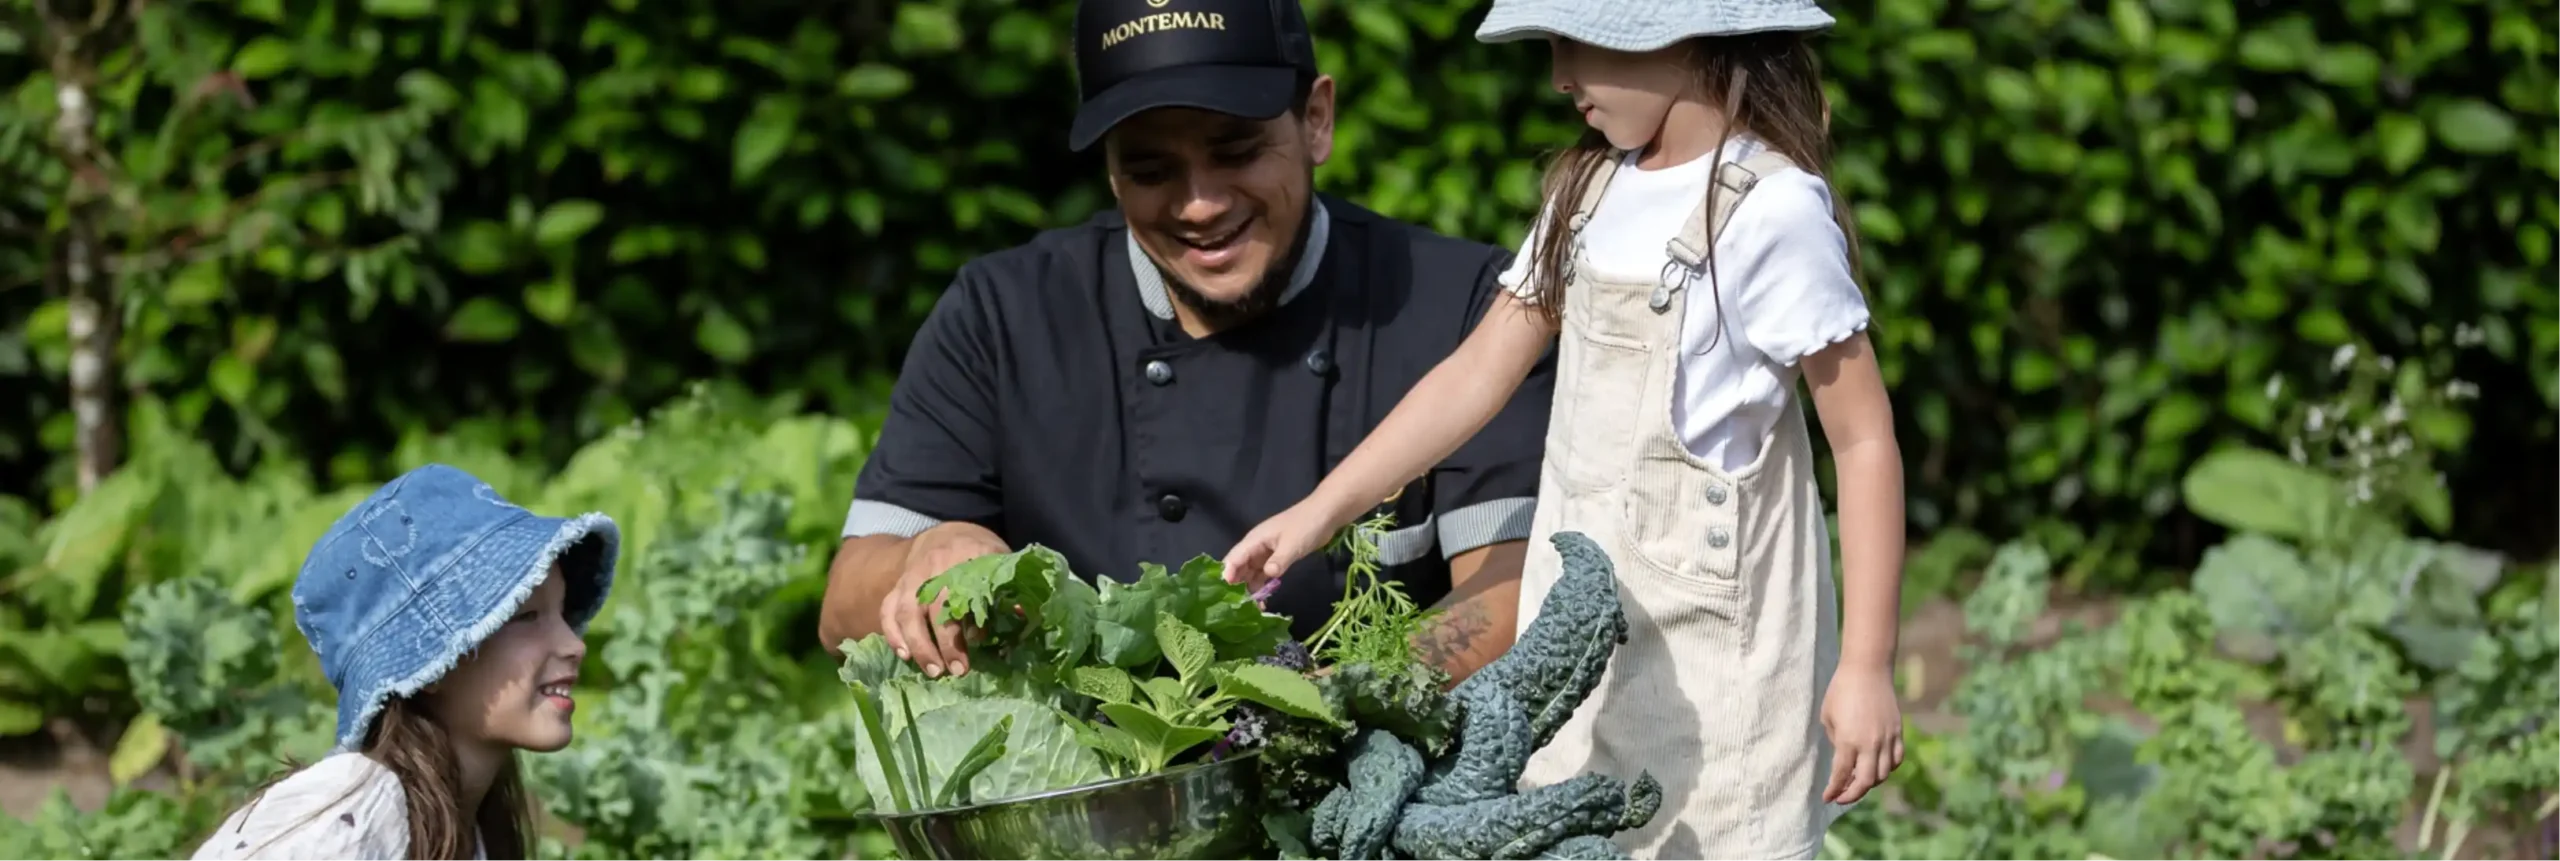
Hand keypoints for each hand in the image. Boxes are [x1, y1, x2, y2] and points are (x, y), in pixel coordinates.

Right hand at [881, 524, 1007, 677]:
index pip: (965, 590)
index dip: (971, 620)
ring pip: (905, 611)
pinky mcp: (897, 586)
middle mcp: (934, 566)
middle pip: (933, 606)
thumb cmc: (978, 553)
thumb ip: (1008, 586)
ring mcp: (911, 577)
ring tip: (933, 670)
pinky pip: (887, 610)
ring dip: (917, 643)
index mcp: (965, 556)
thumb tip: (1021, 614)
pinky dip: (893, 633)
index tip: (979, 643)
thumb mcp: (999, 560)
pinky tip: (904, 655)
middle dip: (945, 642)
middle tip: (957, 670)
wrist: (946, 534)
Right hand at [1220, 500, 1344, 599]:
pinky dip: (1262, 586)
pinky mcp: (1276, 558)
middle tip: (1237, 608)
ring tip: (1250, 609)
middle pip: (1239, 568)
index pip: (1234, 558)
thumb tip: (1267, 574)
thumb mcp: (1292, 544)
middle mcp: (1256, 547)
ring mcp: (1266, 553)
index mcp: (1254, 540)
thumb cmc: (1305, 526)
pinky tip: (1263, 601)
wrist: (1325, 515)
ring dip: (1249, 588)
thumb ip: (1279, 560)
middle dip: (1236, 586)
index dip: (1227, 574)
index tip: (1226, 594)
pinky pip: (1263, 574)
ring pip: (1250, 573)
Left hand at [1820, 665, 1904, 804]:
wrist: (1868, 670)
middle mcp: (1870, 743)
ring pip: (1883, 774)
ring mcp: (1887, 739)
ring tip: (1857, 782)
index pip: (1841, 775)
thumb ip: (1835, 741)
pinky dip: (1887, 769)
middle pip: (1866, 782)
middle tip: (1841, 797)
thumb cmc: (1841, 690)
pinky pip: (1896, 760)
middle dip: (1852, 795)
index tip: (1826, 798)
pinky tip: (1877, 768)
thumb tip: (1843, 757)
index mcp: (1848, 740)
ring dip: (1870, 784)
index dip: (1834, 790)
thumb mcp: (1828, 716)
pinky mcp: (1897, 732)